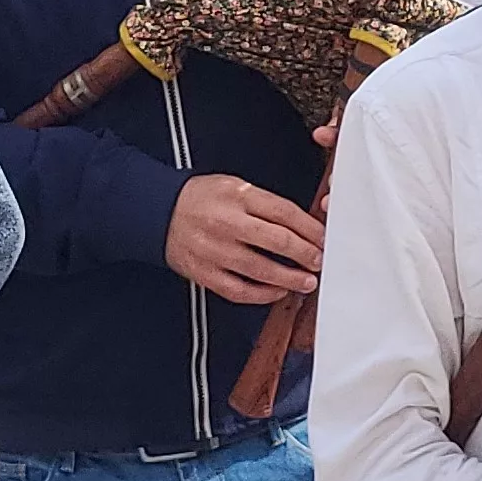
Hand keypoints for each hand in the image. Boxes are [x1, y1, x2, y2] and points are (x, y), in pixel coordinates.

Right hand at [166, 174, 324, 304]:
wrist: (157, 211)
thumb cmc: (201, 198)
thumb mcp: (235, 186)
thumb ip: (266, 204)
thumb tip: (302, 225)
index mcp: (238, 197)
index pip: (285, 213)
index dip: (311, 229)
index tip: (323, 238)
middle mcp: (227, 223)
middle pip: (278, 241)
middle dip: (306, 254)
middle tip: (319, 261)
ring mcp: (215, 250)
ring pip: (262, 270)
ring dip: (290, 278)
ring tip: (306, 281)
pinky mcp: (205, 273)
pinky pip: (239, 290)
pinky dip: (262, 294)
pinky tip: (277, 291)